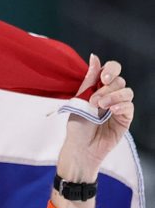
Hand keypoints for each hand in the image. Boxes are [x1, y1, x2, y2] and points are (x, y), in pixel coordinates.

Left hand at [62, 54, 134, 175]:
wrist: (80, 150)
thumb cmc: (77, 128)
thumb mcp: (79, 101)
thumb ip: (89, 80)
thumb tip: (94, 57)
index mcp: (97, 89)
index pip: (111, 70)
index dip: (110, 69)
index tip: (103, 76)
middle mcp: (110, 96)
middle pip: (119, 80)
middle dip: (107, 87)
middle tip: (94, 100)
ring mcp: (119, 107)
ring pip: (126, 92)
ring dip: (113, 96)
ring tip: (100, 107)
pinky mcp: (125, 118)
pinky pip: (129, 106)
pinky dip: (121, 105)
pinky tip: (111, 111)